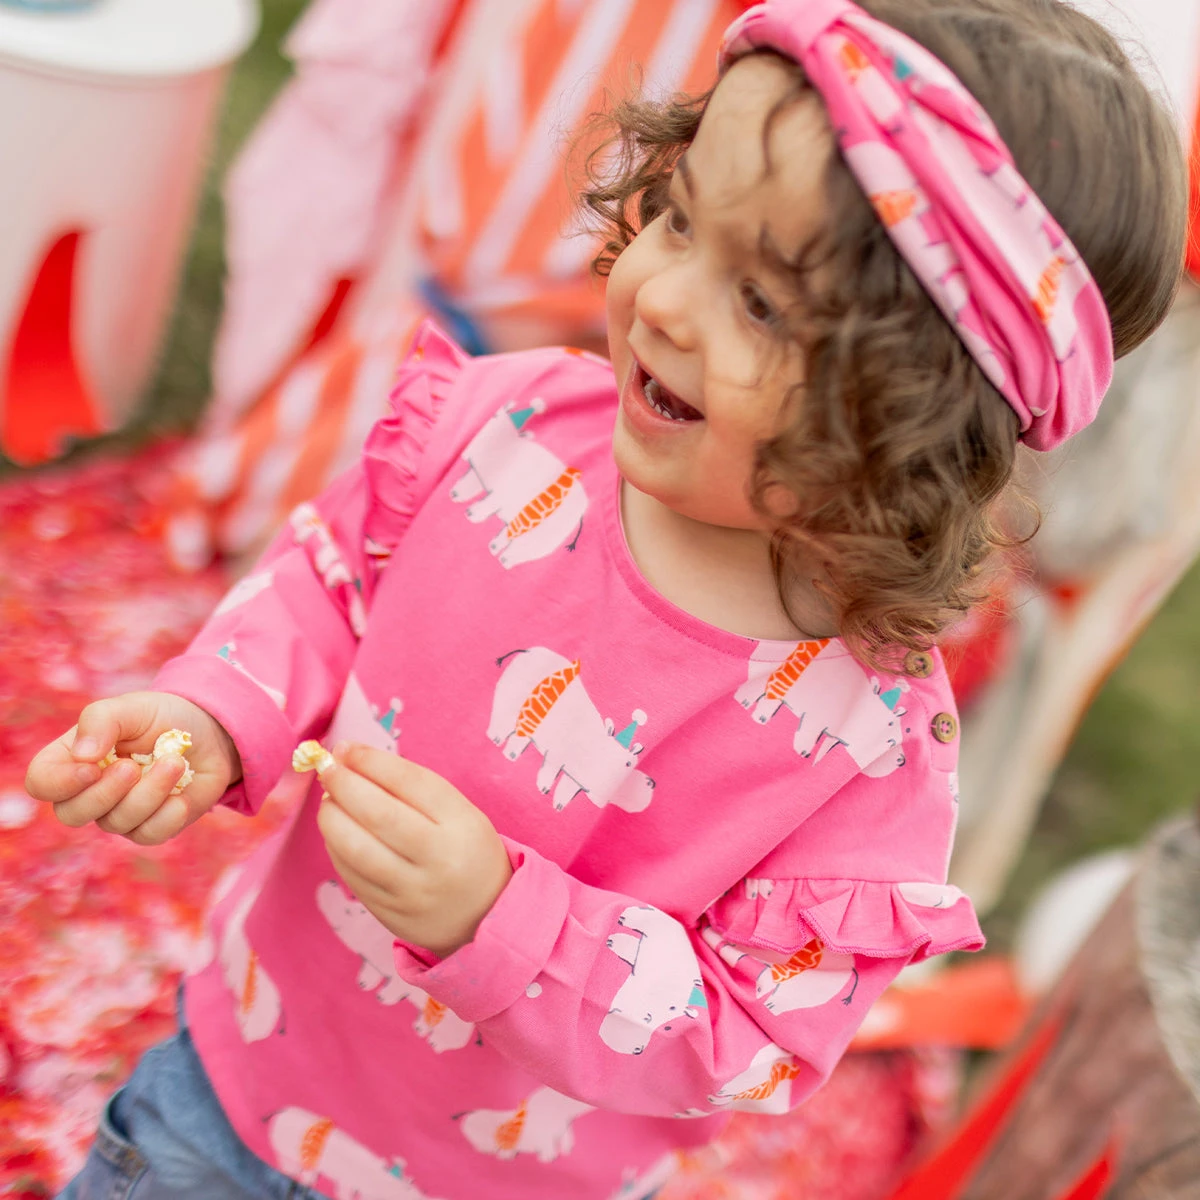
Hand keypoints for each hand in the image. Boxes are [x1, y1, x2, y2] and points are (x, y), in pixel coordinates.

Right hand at [25, 691, 241, 844]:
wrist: (208, 733)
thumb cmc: (160, 717)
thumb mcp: (131, 707)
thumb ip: (100, 721)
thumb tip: (82, 756)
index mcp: (72, 759)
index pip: (42, 783)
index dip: (60, 782)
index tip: (93, 766)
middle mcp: (89, 791)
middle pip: (72, 814)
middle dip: (106, 792)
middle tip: (134, 766)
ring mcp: (119, 812)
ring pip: (117, 823)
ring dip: (149, 792)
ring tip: (175, 762)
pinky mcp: (150, 826)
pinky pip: (148, 836)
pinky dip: (169, 814)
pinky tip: (182, 794)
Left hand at [316, 743, 512, 957]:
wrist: (487, 914)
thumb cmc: (465, 849)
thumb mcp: (458, 812)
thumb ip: (411, 788)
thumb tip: (351, 760)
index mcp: (463, 824)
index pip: (411, 783)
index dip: (372, 762)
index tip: (346, 748)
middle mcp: (440, 859)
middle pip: (380, 815)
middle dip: (345, 785)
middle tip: (328, 767)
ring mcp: (415, 892)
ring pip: (358, 850)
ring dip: (332, 818)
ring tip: (328, 800)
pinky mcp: (393, 915)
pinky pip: (353, 877)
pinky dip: (336, 848)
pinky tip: (335, 832)